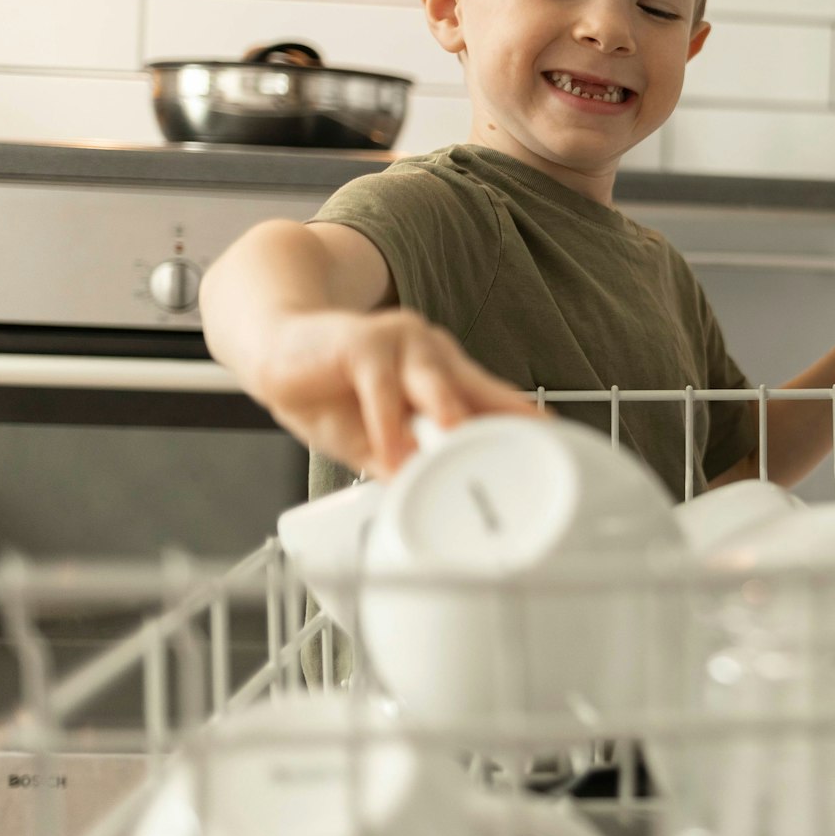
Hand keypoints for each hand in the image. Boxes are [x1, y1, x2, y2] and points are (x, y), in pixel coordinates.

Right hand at [241, 310, 535, 476]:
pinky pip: (381, 387)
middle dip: (506, 421)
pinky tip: (389, 455)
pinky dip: (386, 425)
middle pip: (479, 391)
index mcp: (446, 377)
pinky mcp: (363, 343)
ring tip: (462, 450)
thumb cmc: (330, 389)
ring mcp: (402, 344)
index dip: (526, 423)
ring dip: (451, 417)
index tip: (560, 448)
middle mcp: (433, 356)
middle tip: (531, 450)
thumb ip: (402, 457)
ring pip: (436, 383)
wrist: (275, 341)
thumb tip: (422, 494)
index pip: (496, 401)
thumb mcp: (374, 435)